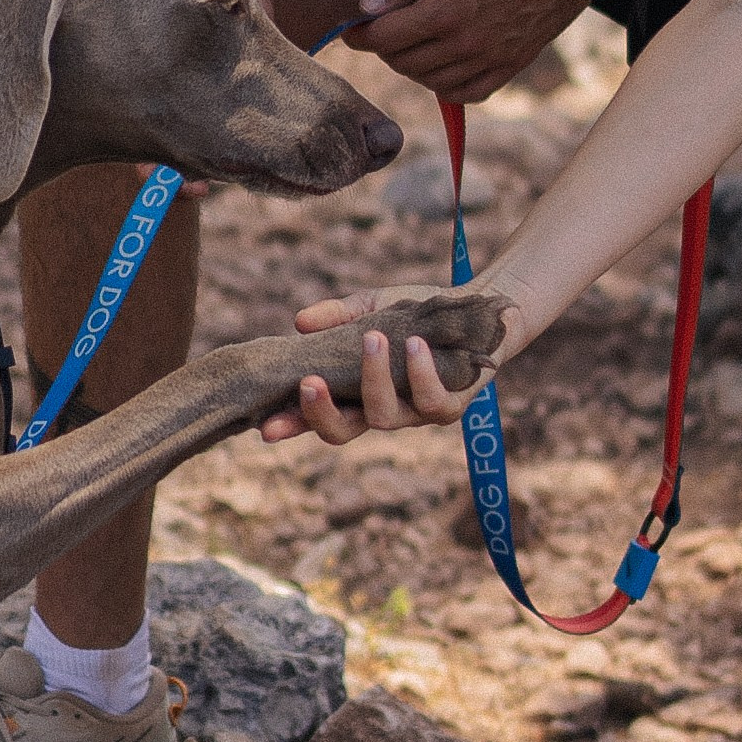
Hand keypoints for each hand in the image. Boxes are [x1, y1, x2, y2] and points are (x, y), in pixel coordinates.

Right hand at [257, 282, 515, 445]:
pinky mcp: (450, 407)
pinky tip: (415, 344)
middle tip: (309, 382)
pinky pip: (432, 402)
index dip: (292, 425)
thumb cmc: (417, 314)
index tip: (266, 427)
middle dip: (321, 413)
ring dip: (373, 378)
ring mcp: (415, 413)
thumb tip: (300, 322)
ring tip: (373, 338)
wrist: (476, 310)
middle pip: (343, 433)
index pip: (317, 416)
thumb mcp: (371, 308)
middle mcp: (382, 410)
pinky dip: (421, 373)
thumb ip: (337, 316)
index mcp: (356, 393)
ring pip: (384, 417)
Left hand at [346, 0, 584, 100]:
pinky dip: (448, 86)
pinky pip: (470, 92)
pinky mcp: (513, 65)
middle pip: (405, 63)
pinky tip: (443, 67)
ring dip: (413, 67)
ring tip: (411, 44)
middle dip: (385, 48)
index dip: (361, 36)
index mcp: (445, 13)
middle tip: (383, 30)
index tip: (351, 31)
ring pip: (433, 82)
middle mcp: (466, 44)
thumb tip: (368, 7)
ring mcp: (492, 59)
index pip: (386, 38)